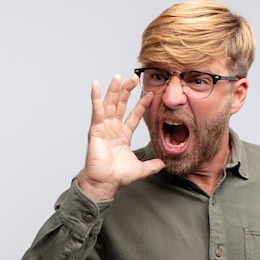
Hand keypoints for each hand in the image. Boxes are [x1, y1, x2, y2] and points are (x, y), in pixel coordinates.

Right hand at [77, 74, 165, 201]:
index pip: (133, 116)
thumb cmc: (118, 177)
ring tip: (118, 76)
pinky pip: (96, 110)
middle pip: (121, 105)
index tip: (150, 93)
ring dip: (114, 90)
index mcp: (123, 136)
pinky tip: (95, 84)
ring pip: (110, 104)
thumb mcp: (141, 169)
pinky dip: (95, 97)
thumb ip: (152, 165)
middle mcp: (113, 129)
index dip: (141, 104)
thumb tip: (164, 163)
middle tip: (133, 77)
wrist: (105, 183)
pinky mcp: (95, 129)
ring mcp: (103, 128)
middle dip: (127, 91)